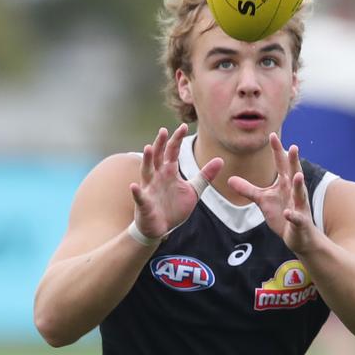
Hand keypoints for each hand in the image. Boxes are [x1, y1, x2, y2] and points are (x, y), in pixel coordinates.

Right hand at [130, 124, 222, 238]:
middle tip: (164, 130)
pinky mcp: (144, 204)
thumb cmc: (174, 207)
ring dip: (147, 160)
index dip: (177, 139)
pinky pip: (140, 197)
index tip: (182, 126)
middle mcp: (157, 177)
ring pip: (146, 171)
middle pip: (158, 157)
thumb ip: (205, 175)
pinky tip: (134, 186)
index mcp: (169, 171)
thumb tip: (220, 159)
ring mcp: (149, 189)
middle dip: (160, 144)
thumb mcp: (194, 190)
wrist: (161, 228)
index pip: (172, 152)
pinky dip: (137, 192)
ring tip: (148, 148)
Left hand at [227, 133, 316, 252]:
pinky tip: (287, 213)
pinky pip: (296, 218)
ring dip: (299, 185)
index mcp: (285, 184)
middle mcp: (294, 192)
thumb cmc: (282, 215)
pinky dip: (292, 216)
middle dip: (294, 161)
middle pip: (294, 174)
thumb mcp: (263, 200)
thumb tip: (230, 179)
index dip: (277, 150)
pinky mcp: (299, 222)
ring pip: (300, 194)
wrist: (299, 237)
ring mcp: (299, 207)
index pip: (281, 164)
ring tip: (298, 175)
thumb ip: (248, 189)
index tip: (272, 135)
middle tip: (294, 146)